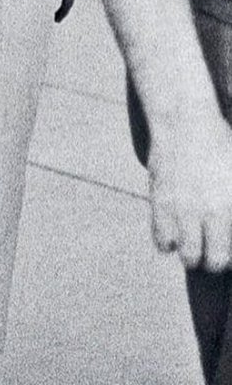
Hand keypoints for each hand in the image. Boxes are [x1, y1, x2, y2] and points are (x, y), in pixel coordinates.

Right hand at [149, 107, 231, 269]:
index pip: (230, 255)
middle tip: (214, 248)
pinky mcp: (160, 201)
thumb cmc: (221, 147)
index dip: (230, 256)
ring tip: (195, 242)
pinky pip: (162, 242)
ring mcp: (181, 208)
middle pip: (211, 263)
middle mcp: (207, 212)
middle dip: (214, 261)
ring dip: (192, 253)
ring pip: (186, 256)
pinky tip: (175, 232)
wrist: (184, 122)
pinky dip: (169, 243)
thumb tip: (230, 223)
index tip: (227, 245)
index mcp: (230, 206)